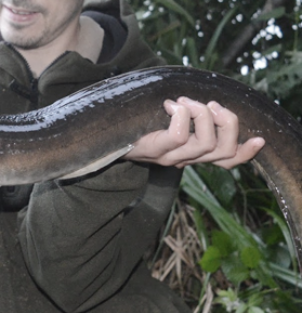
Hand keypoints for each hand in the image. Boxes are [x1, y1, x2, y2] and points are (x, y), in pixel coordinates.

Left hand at [124, 96, 264, 168]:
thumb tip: (209, 99)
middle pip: (223, 151)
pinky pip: (178, 137)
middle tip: (211, 104)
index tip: (259, 139)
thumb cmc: (137, 125)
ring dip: (202, 115)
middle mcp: (184, 159)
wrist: (104, 139)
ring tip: (185, 101)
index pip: (226, 161)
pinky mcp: (154, 150)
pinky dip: (180, 116)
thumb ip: (188, 116)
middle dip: (227, 123)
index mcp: (191, 154)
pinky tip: (169, 105)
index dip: (245, 153)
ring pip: (205, 144)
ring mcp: (169, 157)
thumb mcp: (165, 121)